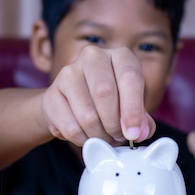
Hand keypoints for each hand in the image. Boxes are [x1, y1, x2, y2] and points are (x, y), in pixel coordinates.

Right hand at [41, 45, 155, 145]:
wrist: (73, 103)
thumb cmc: (112, 103)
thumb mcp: (132, 107)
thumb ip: (142, 121)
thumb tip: (140, 132)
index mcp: (120, 56)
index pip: (130, 77)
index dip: (133, 109)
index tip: (133, 134)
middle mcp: (93, 56)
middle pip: (105, 93)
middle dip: (114, 124)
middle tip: (118, 138)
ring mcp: (69, 72)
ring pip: (87, 114)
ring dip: (99, 135)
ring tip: (104, 138)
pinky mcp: (51, 93)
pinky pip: (70, 126)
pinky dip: (82, 139)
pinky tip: (87, 137)